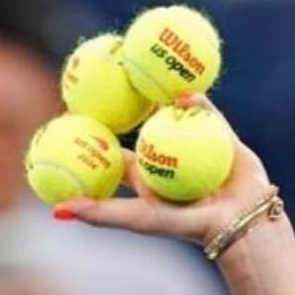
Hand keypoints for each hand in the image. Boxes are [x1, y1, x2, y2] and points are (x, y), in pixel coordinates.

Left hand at [53, 94, 273, 244]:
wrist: (239, 222)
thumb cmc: (185, 224)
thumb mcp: (138, 217)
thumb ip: (101, 213)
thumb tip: (56, 211)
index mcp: (143, 176)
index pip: (112, 151)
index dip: (94, 134)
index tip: (72, 113)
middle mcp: (166, 159)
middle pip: (141, 126)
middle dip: (126, 105)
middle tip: (109, 77)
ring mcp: (193, 145)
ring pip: (173, 114)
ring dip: (160, 95)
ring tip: (147, 69)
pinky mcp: (220, 136)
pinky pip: (206, 112)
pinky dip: (196, 101)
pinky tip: (185, 90)